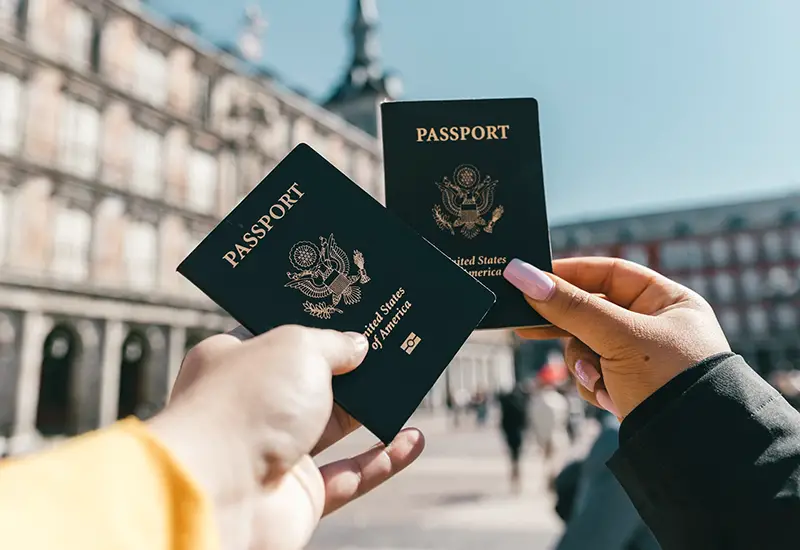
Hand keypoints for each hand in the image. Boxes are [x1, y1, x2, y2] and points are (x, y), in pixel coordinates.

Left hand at [147, 325, 424, 549]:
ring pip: (334, 426)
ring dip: (372, 409)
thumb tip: (357, 345)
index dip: (313, 322)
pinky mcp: (298, 495)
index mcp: (233, 362)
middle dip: (351, 365)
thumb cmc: (246, 406)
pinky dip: (384, 460)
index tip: (350, 309)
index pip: (276, 335)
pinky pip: (351, 475)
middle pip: (311, 380)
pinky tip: (413, 440)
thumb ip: (333, 343)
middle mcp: (251, 407)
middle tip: (389, 343)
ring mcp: (274, 453)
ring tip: (409, 384)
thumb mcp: (296, 347)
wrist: (219, 494)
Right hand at [503, 257, 730, 417]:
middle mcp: (655, 325)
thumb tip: (521, 274)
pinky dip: (594, 384)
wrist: (693, 450)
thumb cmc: (669, 380)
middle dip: (566, 326)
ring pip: (586, 346)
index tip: (532, 277)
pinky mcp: (629, 386)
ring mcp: (641, 358)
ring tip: (596, 379)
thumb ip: (569, 306)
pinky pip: (593, 374)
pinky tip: (609, 398)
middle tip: (525, 325)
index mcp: (668, 301)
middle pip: (592, 311)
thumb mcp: (618, 337)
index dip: (571, 274)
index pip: (610, 273)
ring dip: (583, 363)